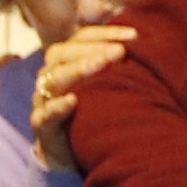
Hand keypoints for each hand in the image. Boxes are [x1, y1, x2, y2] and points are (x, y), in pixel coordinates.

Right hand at [28, 23, 130, 171]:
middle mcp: (51, 76)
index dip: (105, 33)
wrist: (72, 152)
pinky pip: (44, 114)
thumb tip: (145, 42)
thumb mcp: (107, 85)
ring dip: (78, 69)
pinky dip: (57, 107)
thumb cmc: (94, 112)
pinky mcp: (42, 125)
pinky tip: (73, 101)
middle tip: (119, 51)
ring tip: (100, 64)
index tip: (134, 36)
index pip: (82, 38)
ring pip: (54, 79)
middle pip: (64, 54)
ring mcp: (44, 99)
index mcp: (67, 61)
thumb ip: (119, 65)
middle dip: (93, 49)